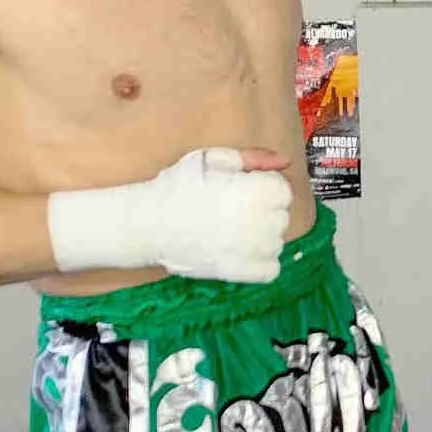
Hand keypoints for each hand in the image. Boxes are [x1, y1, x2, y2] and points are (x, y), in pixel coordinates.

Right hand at [47, 146, 292, 282]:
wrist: (148, 223)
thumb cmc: (178, 186)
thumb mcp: (213, 158)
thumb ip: (252, 157)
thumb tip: (284, 162)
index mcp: (257, 191)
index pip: (283, 190)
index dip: (262, 186)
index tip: (242, 188)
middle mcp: (260, 222)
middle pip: (281, 215)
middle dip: (263, 210)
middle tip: (232, 208)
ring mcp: (251, 251)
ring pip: (277, 242)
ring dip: (261, 236)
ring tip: (231, 229)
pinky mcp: (240, 273)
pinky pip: (270, 270)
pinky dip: (260, 263)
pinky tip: (238, 251)